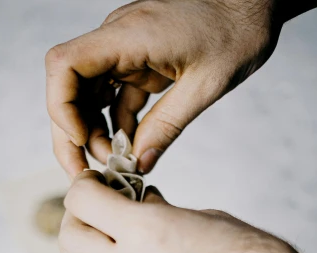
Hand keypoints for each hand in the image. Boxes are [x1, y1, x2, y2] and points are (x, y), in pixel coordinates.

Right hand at [46, 0, 280, 177]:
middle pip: (68, 86)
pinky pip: (113, 97)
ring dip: (94, 133)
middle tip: (88, 172)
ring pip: (87, 95)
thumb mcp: (207, 86)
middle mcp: (117, 38)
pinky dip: (116, 125)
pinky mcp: (137, 60)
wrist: (255, 0)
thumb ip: (167, 127)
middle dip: (71, 134)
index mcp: (128, 36)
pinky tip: (130, 148)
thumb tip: (138, 165)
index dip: (61, 109)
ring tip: (117, 163)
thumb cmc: (238, 30)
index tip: (82, 142)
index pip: (64, 66)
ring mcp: (124, 49)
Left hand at [59, 171, 316, 252]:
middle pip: (69, 241)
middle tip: (103, 203)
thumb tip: (143, 209)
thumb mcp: (208, 220)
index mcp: (145, 234)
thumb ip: (164, 214)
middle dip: (78, 216)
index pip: (81, 202)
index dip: (86, 184)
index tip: (101, 178)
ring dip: (88, 247)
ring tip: (119, 232)